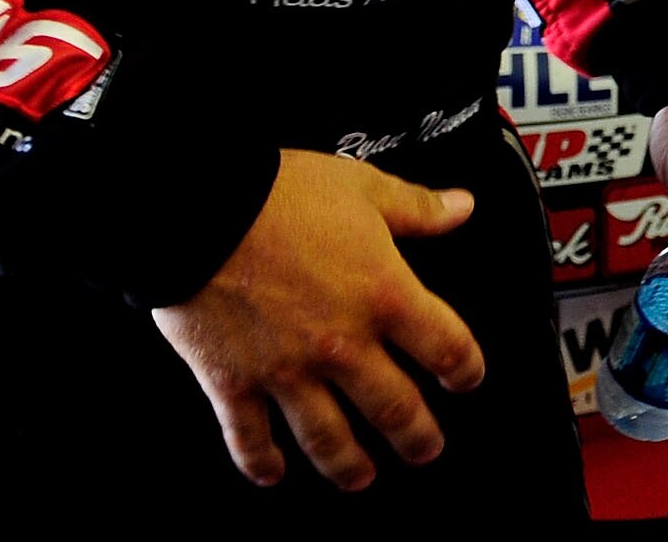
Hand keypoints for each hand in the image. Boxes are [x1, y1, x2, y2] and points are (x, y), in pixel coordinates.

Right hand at [151, 149, 485, 491]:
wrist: (200, 212)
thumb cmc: (280, 195)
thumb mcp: (365, 189)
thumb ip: (417, 208)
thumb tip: (462, 206)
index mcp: (384, 295)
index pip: (446, 347)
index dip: (465, 369)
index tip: (467, 379)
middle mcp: (342, 344)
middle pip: (394, 408)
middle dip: (417, 436)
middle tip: (425, 450)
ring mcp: (287, 371)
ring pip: (328, 437)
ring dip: (349, 465)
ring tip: (362, 477)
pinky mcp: (233, 383)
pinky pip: (249, 436)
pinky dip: (260, 461)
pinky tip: (271, 474)